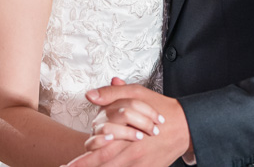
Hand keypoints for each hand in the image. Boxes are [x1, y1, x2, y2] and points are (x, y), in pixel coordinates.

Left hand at [63, 82, 190, 166]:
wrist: (187, 126)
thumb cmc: (160, 108)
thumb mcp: (137, 94)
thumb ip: (112, 94)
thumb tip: (90, 95)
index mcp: (128, 136)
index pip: (99, 152)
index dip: (82, 162)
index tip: (66, 166)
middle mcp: (134, 155)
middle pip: (105, 166)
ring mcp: (142, 166)